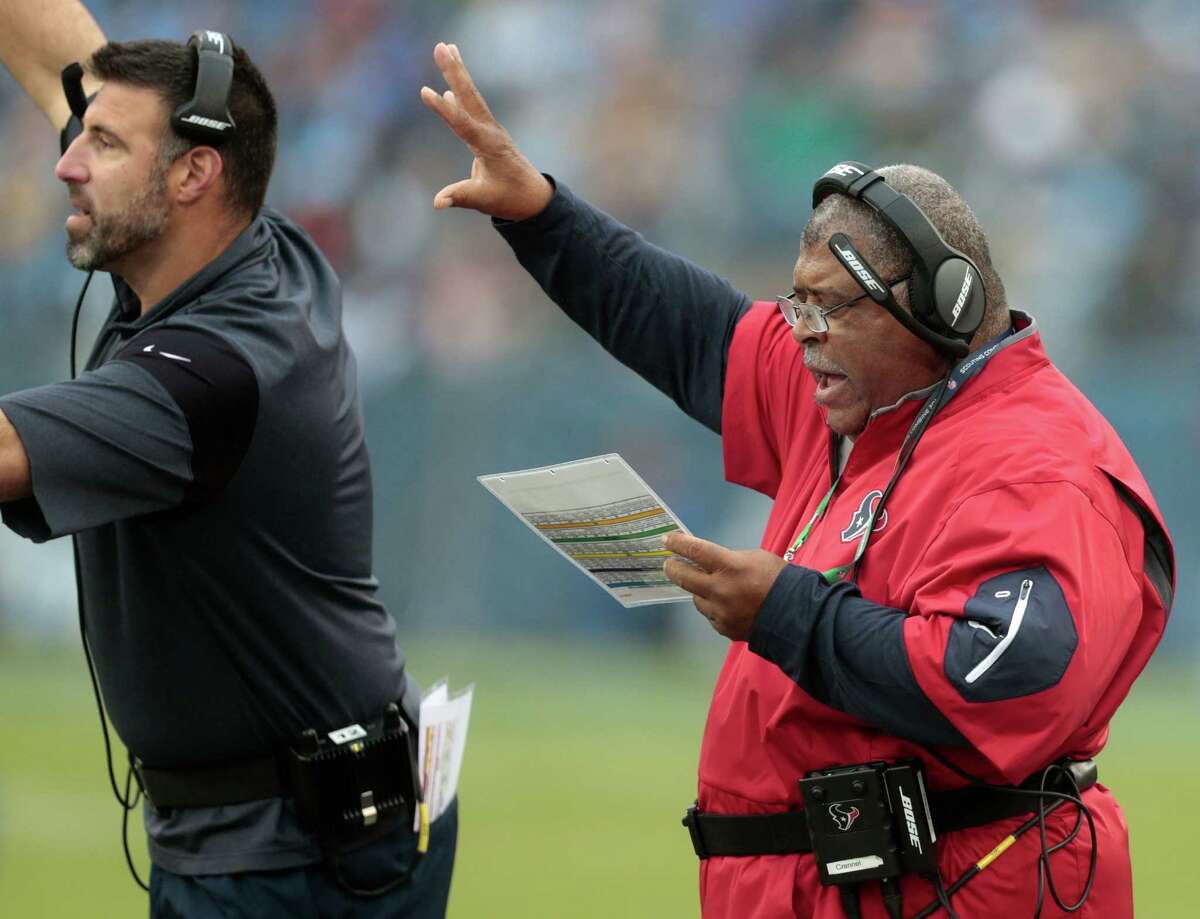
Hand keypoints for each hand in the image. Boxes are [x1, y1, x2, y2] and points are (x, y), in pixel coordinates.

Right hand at [420, 42, 553, 220]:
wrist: (532, 196)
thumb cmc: (509, 198)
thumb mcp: (484, 200)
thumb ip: (460, 197)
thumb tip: (437, 202)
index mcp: (488, 146)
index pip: (462, 124)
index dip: (443, 109)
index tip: (425, 91)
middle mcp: (490, 132)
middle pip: (469, 97)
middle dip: (454, 71)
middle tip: (441, 46)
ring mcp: (490, 130)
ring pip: (471, 97)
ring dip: (458, 73)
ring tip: (446, 48)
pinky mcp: (488, 133)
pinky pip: (472, 108)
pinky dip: (460, 94)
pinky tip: (449, 88)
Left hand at [663, 532, 786, 641]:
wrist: (796, 616)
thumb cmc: (779, 579)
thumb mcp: (756, 557)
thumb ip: (730, 560)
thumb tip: (712, 564)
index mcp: (729, 566)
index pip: (695, 551)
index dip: (678, 544)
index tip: (667, 540)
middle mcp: (719, 589)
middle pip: (683, 577)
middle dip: (673, 568)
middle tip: (670, 564)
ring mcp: (719, 611)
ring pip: (697, 599)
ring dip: (700, 592)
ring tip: (713, 589)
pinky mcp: (723, 628)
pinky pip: (711, 615)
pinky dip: (715, 608)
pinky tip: (728, 606)